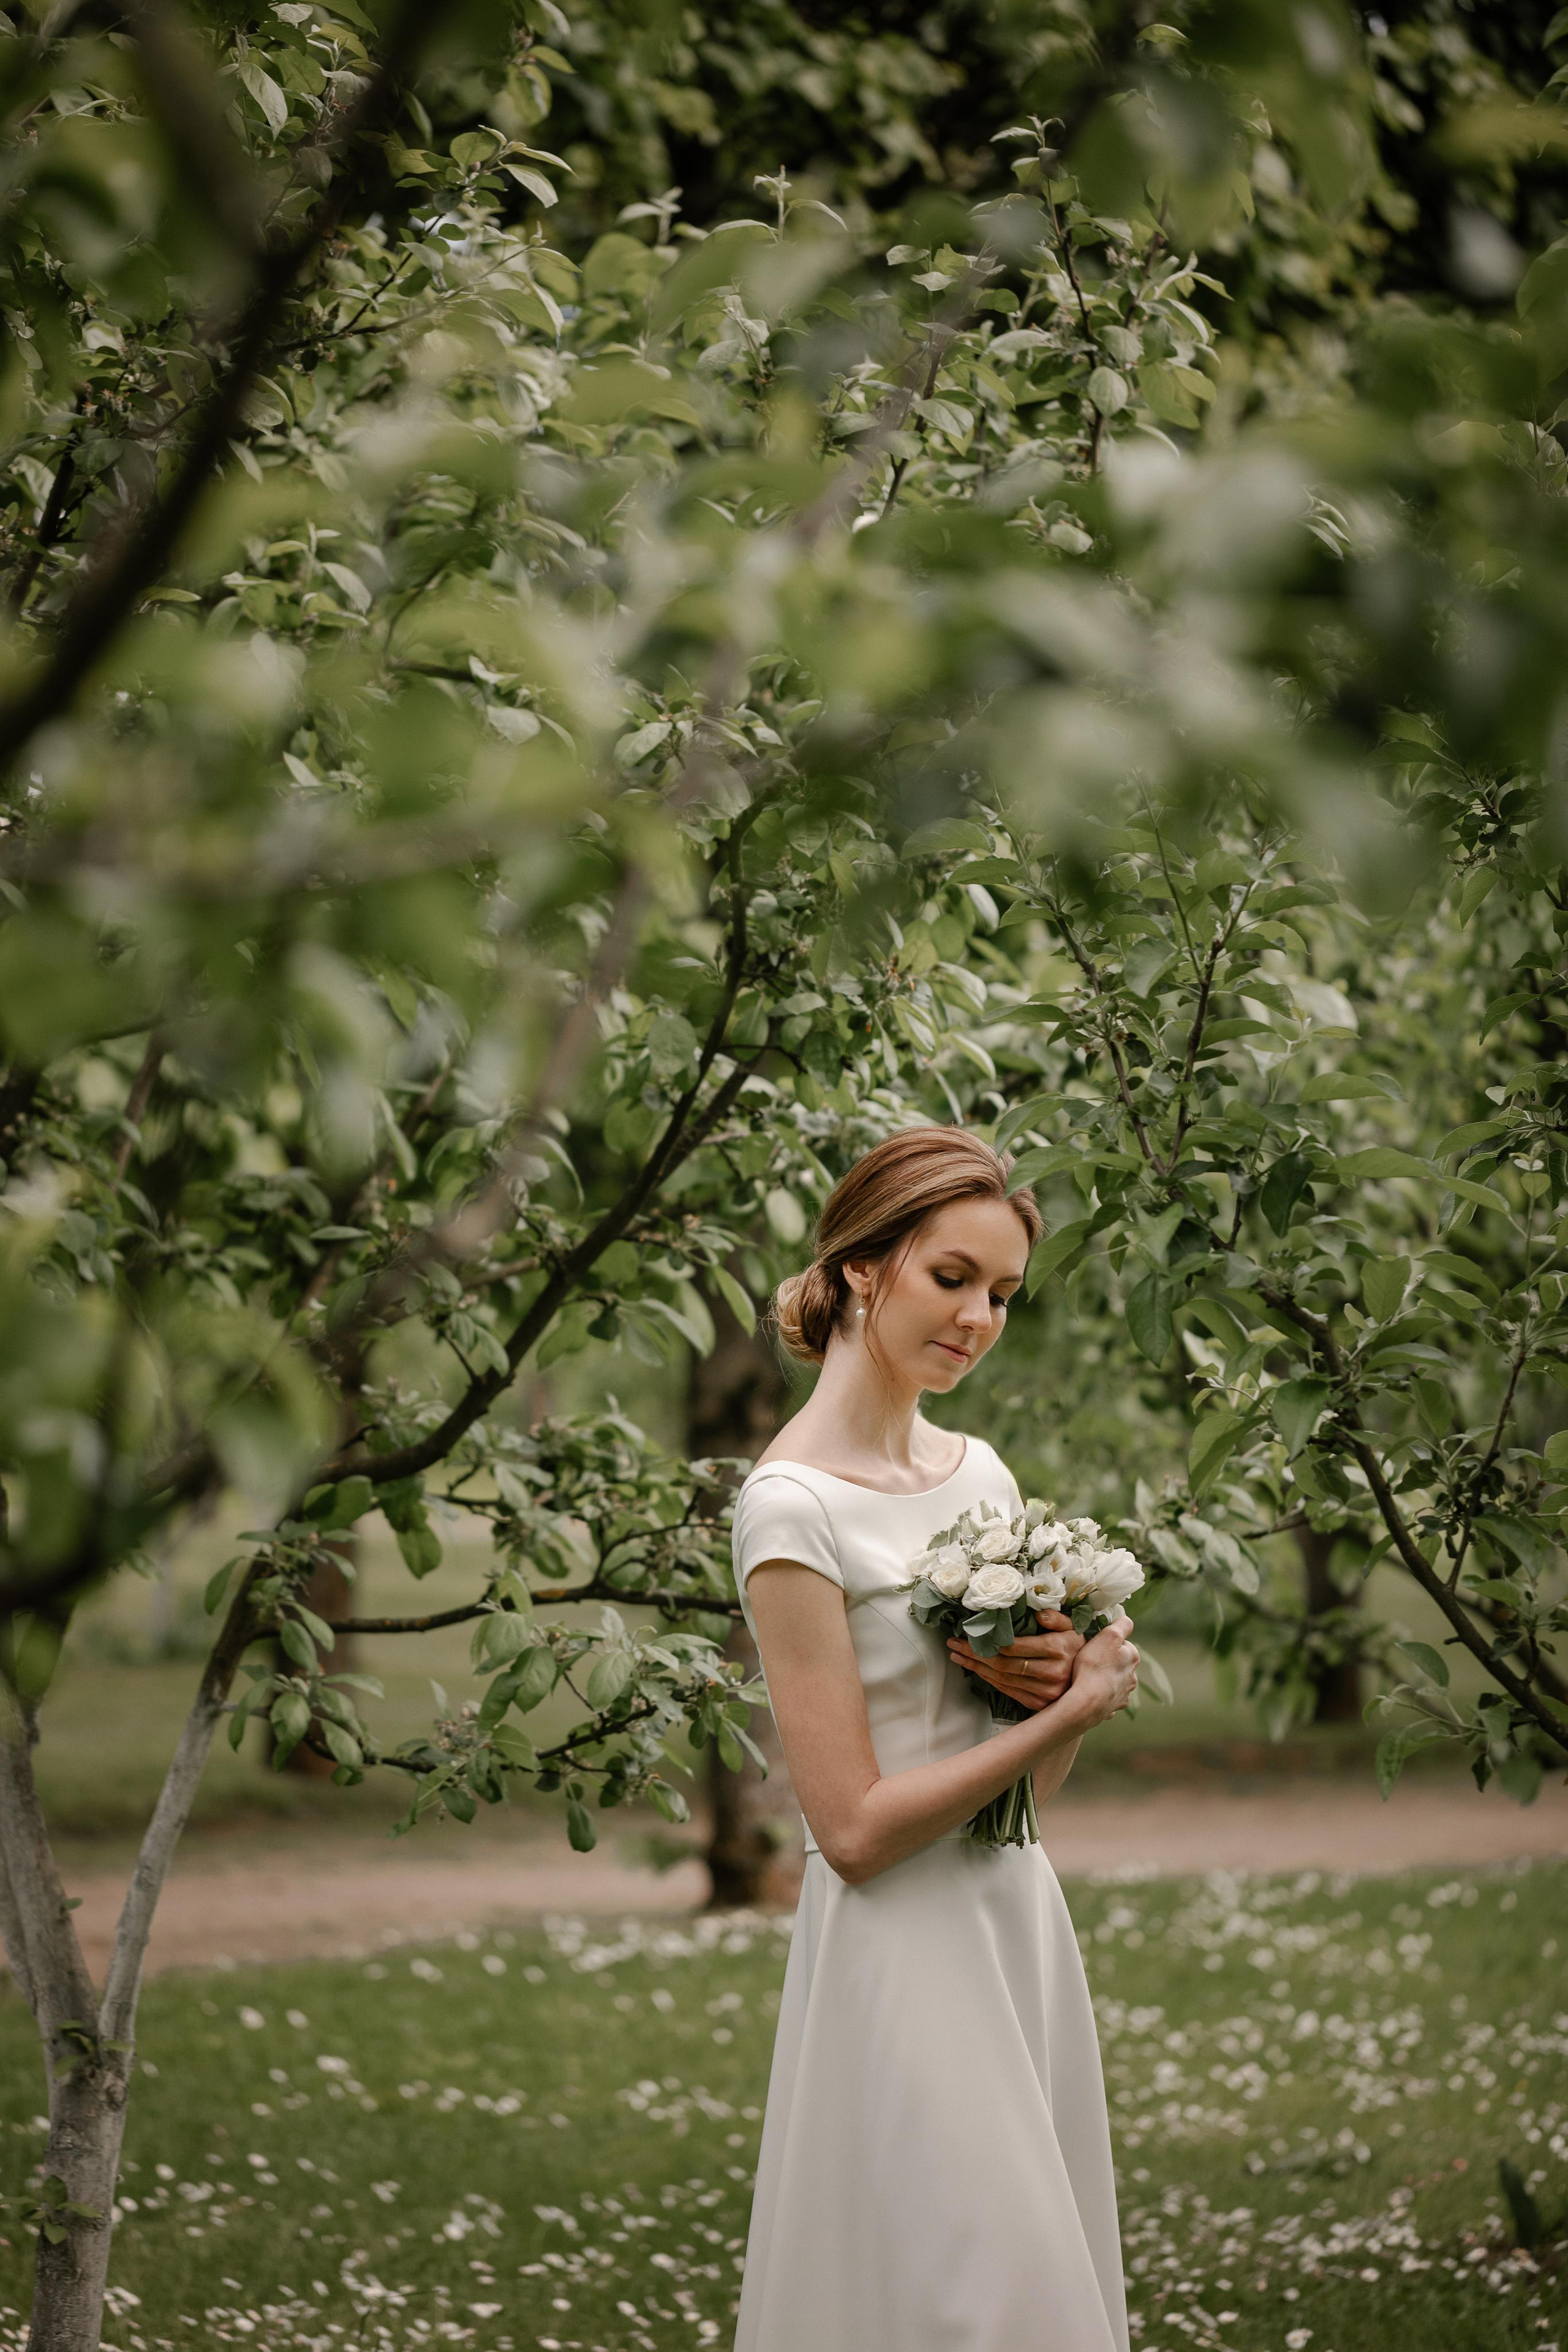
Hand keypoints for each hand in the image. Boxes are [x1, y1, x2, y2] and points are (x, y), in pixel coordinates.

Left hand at [946, 1609, 1085, 1713]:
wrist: (1093, 1680)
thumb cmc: (1076, 1646)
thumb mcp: (1072, 1627)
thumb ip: (1056, 1618)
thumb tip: (1039, 1614)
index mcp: (1057, 1648)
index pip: (1014, 1647)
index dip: (987, 1642)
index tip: (967, 1634)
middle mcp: (1051, 1672)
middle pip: (1003, 1664)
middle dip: (975, 1654)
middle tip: (954, 1645)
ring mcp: (1046, 1692)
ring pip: (1003, 1679)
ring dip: (977, 1668)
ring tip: (958, 1657)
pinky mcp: (1040, 1705)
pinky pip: (1009, 1691)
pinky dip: (990, 1681)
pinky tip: (977, 1671)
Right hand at [1067, 1613, 1138, 1726]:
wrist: (1086, 1702)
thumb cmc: (1094, 1666)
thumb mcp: (1108, 1636)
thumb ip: (1122, 1625)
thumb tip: (1127, 1620)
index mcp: (1133, 1657)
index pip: (1121, 1643)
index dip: (1106, 1642)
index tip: (1094, 1646)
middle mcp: (1133, 1677)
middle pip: (1118, 1662)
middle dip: (1107, 1661)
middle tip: (1088, 1661)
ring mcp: (1124, 1694)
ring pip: (1114, 1681)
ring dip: (1105, 1679)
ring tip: (1087, 1678)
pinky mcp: (1114, 1707)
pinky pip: (1108, 1698)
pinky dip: (1101, 1695)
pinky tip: (1090, 1693)